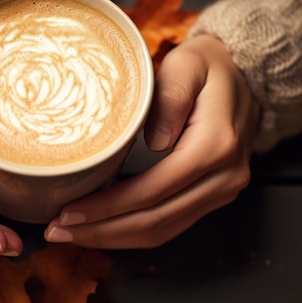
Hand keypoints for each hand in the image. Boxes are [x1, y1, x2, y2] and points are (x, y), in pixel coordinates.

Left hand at [45, 34, 260, 248]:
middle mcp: (223, 178)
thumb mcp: (188, 64)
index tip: (69, 211)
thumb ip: (171, 97)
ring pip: (162, 231)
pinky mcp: (211, 197)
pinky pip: (170, 226)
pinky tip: (102, 230)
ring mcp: (221, 191)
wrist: (244, 74)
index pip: (152, 190)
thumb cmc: (208, 66)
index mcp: (215, 147)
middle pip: (154, 220)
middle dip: (102, 230)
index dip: (108, 207)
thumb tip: (153, 142)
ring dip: (113, 238)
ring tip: (71, 234)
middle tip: (57, 230)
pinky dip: (132, 233)